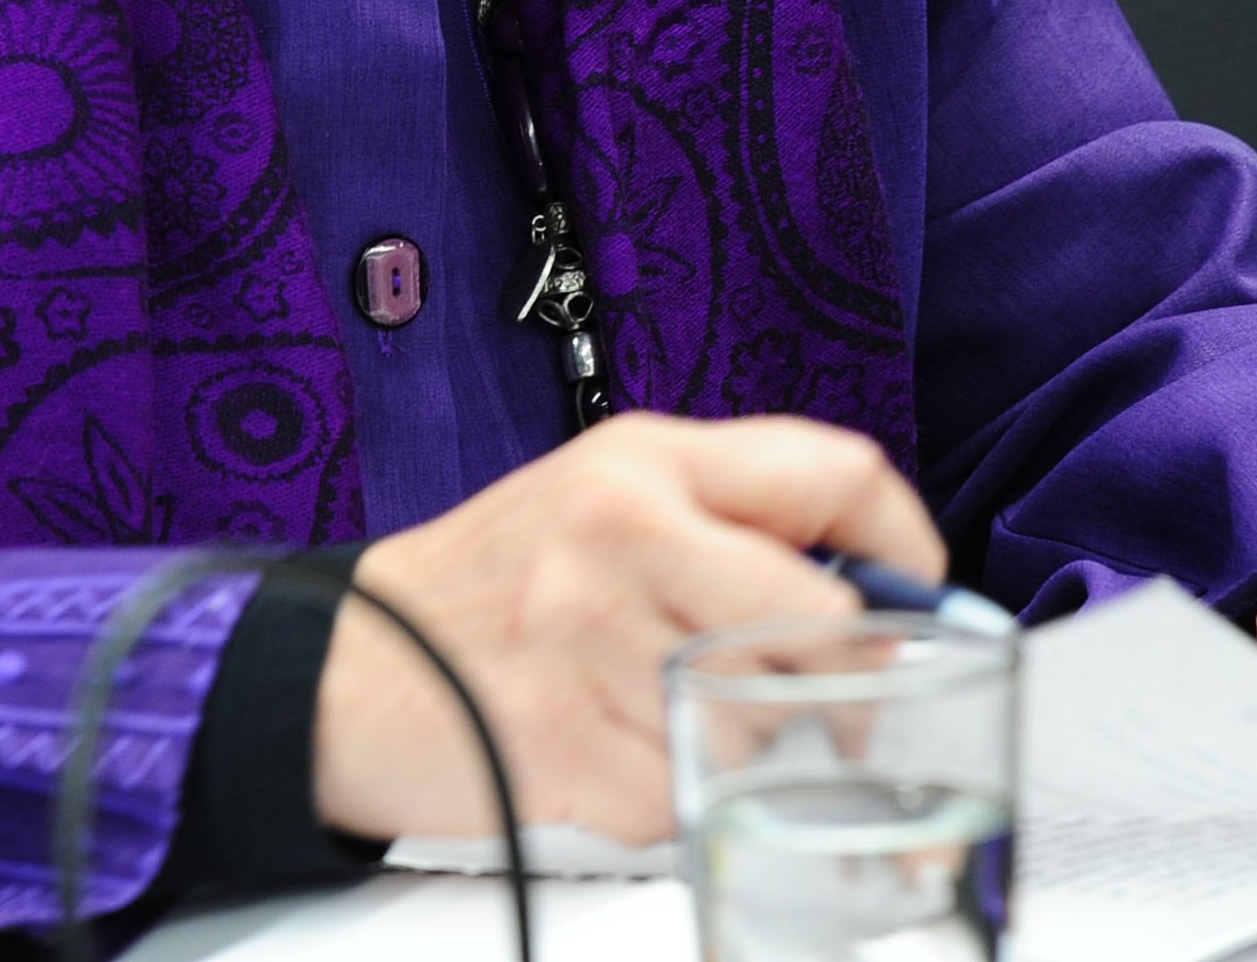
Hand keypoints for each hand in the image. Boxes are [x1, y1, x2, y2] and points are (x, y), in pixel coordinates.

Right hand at [316, 412, 941, 843]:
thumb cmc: (491, 584)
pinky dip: (672, 794)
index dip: (905, 541)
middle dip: (840, 672)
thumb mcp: (606, 494)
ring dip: (743, 739)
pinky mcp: (568, 748)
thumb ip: (731, 516)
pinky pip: (688, 793)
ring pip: (762, 717)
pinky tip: (618, 754)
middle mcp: (620, 536)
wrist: (342, 667)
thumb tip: (878, 586)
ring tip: (668, 710)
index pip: (835, 470)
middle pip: (821, 617)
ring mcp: (591, 643)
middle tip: (827, 693)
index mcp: (643, 461)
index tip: (914, 591)